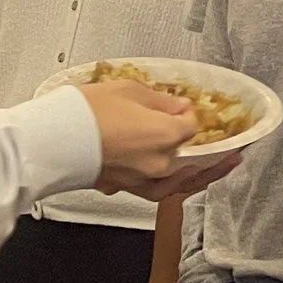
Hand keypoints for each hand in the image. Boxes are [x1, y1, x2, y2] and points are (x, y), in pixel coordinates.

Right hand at [81, 80, 240, 201]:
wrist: (47, 140)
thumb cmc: (84, 112)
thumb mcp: (128, 91)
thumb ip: (160, 100)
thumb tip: (179, 108)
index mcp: (165, 135)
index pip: (192, 126)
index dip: (189, 115)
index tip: (182, 109)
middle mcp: (158, 163)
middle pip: (195, 157)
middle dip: (214, 151)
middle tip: (235, 149)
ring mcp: (141, 179)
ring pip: (181, 181)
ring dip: (203, 175)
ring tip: (221, 167)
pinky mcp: (123, 189)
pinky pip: (157, 192)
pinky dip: (173, 187)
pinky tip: (181, 182)